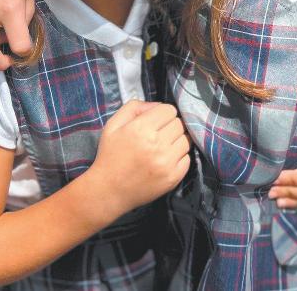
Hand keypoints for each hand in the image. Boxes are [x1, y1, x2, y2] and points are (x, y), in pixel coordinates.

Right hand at [88, 101, 190, 217]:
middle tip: (158, 135)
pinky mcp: (172, 178)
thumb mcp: (114, 124)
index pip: (169, 110)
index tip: (155, 122)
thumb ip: (135, 107)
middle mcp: (157, 144)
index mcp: (141, 128)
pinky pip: (187, 159)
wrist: (108, 191)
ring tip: (163, 147)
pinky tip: (165, 160)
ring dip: (176, 141)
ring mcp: (166, 163)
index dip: (162, 114)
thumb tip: (157, 106)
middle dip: (169, 126)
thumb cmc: (110, 155)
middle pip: (179, 124)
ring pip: (186, 140)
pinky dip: (179, 158)